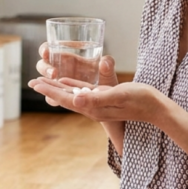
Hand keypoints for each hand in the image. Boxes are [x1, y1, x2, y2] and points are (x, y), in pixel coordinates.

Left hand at [27, 76, 167, 124]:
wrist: (155, 107)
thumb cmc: (139, 100)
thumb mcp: (117, 96)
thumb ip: (96, 98)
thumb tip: (74, 100)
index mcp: (93, 107)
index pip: (67, 99)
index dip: (50, 91)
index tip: (34, 84)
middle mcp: (93, 107)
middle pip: (66, 97)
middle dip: (48, 89)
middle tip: (31, 81)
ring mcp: (98, 103)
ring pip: (72, 94)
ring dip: (57, 87)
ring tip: (43, 81)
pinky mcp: (104, 97)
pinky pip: (84, 91)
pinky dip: (72, 85)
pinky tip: (65, 80)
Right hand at [35, 43, 118, 104]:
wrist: (109, 99)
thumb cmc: (105, 80)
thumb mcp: (108, 71)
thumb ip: (108, 65)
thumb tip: (104, 63)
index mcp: (66, 57)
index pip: (49, 49)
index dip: (44, 50)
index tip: (46, 52)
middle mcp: (59, 69)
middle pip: (42, 65)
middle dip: (45, 68)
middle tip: (53, 73)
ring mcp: (59, 84)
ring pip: (45, 82)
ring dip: (46, 84)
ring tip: (55, 88)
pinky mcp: (61, 97)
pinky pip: (52, 97)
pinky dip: (51, 98)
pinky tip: (54, 100)